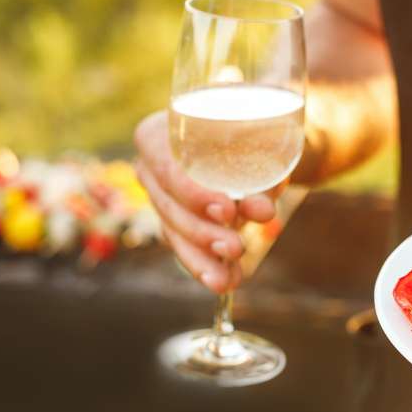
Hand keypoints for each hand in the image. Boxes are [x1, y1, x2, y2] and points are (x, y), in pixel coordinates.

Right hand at [134, 110, 279, 292]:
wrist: (255, 141)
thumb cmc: (253, 129)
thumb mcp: (260, 141)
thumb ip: (261, 173)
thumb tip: (262, 210)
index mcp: (158, 134)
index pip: (167, 167)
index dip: (194, 193)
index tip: (227, 211)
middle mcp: (150, 168)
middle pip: (170, 205)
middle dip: (203, 232)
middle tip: (236, 248)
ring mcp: (159, 198)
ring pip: (175, 233)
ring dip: (203, 258)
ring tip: (229, 279)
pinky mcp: (175, 223)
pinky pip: (185, 247)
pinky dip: (206, 265)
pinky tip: (225, 281)